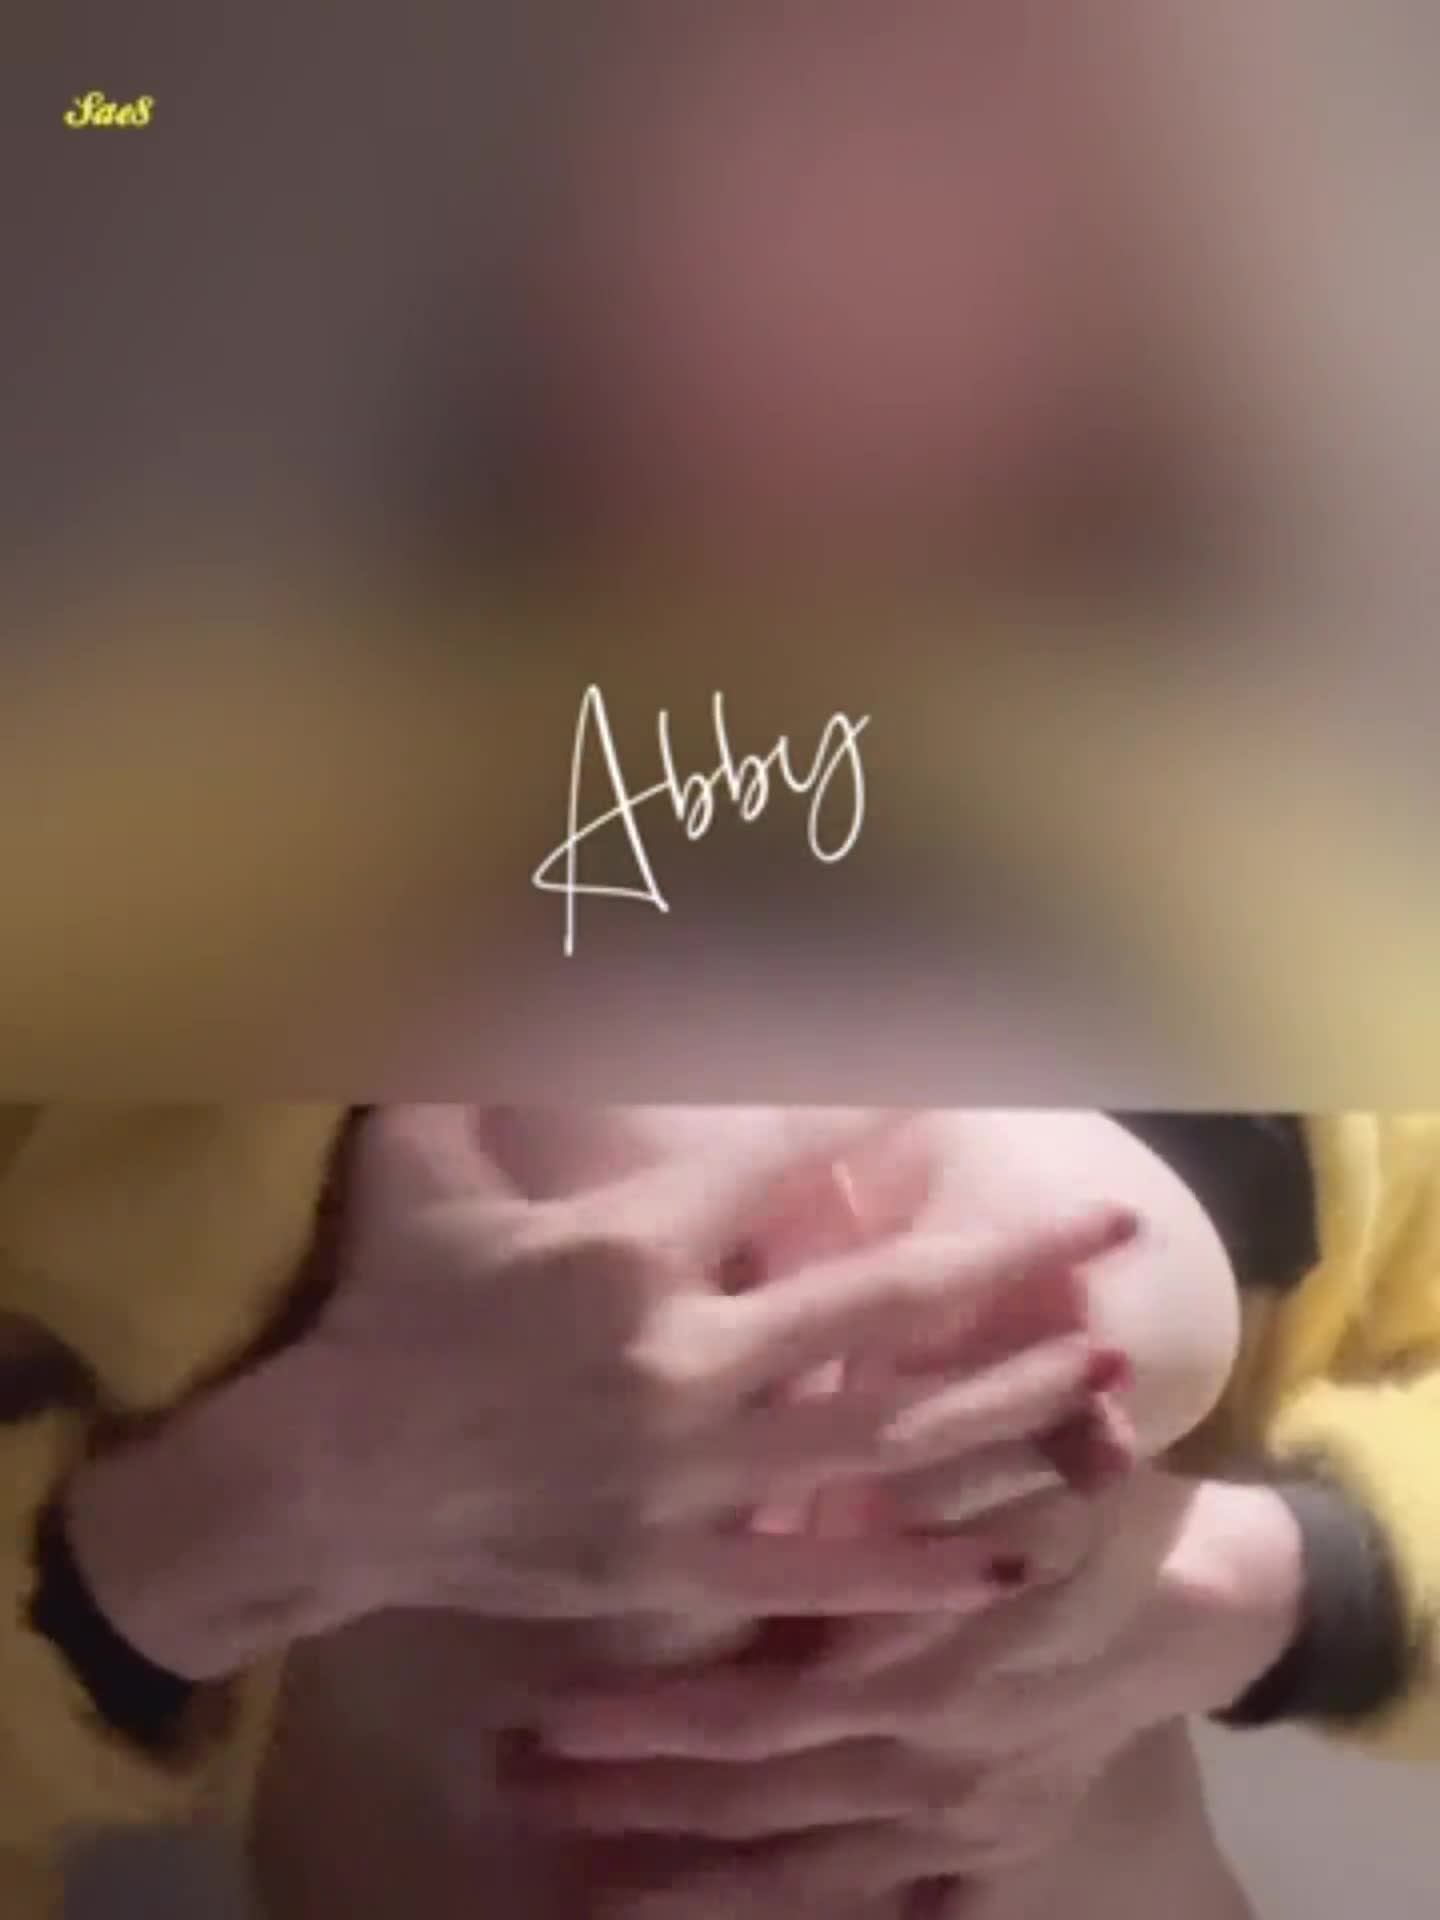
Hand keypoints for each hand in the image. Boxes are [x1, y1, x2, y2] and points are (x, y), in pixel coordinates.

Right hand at [64, 1104, 1134, 1679]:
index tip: (942, 1084)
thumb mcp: (420, 1163)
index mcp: (630, 1248)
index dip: (868, 1110)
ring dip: (1005, 1400)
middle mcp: (684, 1356)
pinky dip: (919, 1565)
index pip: (780, 1157)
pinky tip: (1013, 1552)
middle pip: (885, 1303)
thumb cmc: (387, 1309)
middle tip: (1115, 1226)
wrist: (329, 1481)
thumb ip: (470, 1058)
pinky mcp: (681, 1565)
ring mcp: (693, 1470)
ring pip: (887, 1438)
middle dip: (1011, 1259)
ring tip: (1107, 1367)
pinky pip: (822, 1571)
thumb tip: (479, 948)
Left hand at [519, 1472, 1301, 1911]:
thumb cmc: (1092, 1500)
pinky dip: (756, 1904)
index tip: (547, 1707)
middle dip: (631, 1791)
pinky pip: (851, 1897)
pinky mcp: (972, 1854)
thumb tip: (851, 1352)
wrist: (1201, 1606)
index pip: (772, 1693)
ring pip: (790, 1856)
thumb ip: (933, 1423)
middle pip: (756, 1783)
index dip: (660, 1713)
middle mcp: (931, 1747)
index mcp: (935, 1643)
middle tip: (516, 1781)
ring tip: (555, 1852)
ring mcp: (952, 1815)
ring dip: (671, 1859)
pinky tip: (657, 1905)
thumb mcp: (1030, 1449)